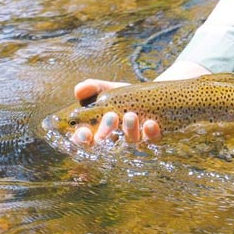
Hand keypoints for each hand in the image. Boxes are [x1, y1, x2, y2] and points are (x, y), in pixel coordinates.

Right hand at [70, 60, 209, 145]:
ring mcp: (135, 140)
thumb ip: (93, 88)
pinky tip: (150, 123)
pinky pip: (152, 141)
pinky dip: (151, 133)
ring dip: (130, 130)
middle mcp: (115, 139)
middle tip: (111, 117)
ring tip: (131, 115)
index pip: (83, 141)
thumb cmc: (123, 95)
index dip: (81, 140)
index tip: (85, 132)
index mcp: (98, 130)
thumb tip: (79, 90)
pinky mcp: (154, 138)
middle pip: (106, 145)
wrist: (152, 93)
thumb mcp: (108, 89)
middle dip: (106, 133)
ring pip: (131, 142)